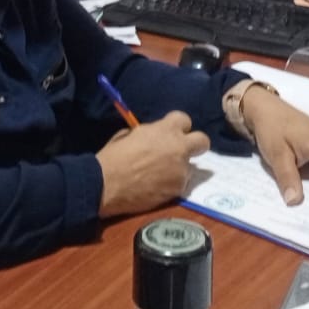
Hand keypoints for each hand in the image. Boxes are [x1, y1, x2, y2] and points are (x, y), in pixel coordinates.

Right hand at [95, 111, 209, 217]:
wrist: (106, 185)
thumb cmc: (113, 157)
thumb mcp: (128, 135)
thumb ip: (148, 133)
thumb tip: (153, 138)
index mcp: (165, 130)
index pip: (185, 119)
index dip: (177, 127)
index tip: (170, 134)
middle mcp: (179, 148)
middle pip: (202, 141)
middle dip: (194, 145)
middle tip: (180, 152)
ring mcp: (181, 170)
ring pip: (190, 166)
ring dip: (179, 168)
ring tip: (160, 176)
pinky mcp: (179, 189)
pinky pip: (181, 183)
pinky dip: (171, 184)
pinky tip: (156, 188)